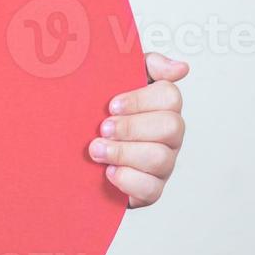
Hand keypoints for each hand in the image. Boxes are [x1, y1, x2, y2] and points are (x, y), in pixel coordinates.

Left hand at [89, 52, 187, 208]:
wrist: (74, 152)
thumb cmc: (100, 114)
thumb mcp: (116, 80)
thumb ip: (147, 65)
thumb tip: (180, 68)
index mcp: (161, 106)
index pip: (170, 96)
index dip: (140, 100)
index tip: (111, 104)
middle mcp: (168, 135)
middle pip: (171, 127)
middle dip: (131, 127)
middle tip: (102, 129)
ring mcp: (163, 163)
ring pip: (160, 158)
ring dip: (123, 153)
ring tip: (96, 150)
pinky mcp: (151, 189)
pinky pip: (150, 189)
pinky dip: (126, 180)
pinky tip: (108, 172)